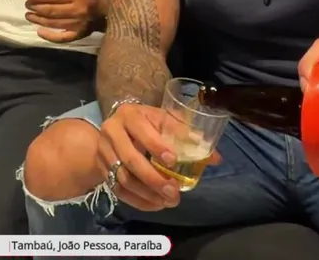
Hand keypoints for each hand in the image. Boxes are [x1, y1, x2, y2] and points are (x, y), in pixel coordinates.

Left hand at [25, 0, 98, 42]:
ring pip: (52, 23)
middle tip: (27, 5)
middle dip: (35, 7)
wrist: (102, 11)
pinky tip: (39, 31)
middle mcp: (77, 10)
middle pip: (50, 10)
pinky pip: (61, 38)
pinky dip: (48, 36)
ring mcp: (77, 24)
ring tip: (29, 15)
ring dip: (37, 20)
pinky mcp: (78, 35)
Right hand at [98, 103, 217, 211]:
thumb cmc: (147, 123)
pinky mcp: (103, 170)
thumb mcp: (164, 121)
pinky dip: (138, 200)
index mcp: (129, 115)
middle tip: (174, 191)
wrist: (116, 131)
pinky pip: (118, 190)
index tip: (174, 161)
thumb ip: (187, 135)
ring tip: (168, 200)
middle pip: (130, 159)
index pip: (140, 130)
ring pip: (123, 178)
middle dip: (153, 178)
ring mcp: (104, 152)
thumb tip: (215, 158)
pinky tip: (156, 204)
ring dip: (147, 193)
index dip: (156, 146)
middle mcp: (111, 132)